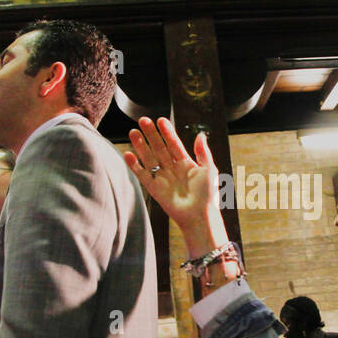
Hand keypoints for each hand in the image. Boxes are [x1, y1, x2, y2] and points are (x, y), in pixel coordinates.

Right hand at [125, 117, 224, 249]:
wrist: (200, 216)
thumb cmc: (208, 195)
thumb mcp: (209, 170)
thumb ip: (203, 152)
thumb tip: (200, 134)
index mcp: (186, 164)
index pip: (174, 144)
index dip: (167, 132)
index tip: (161, 120)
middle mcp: (172, 169)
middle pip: (159, 148)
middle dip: (151, 135)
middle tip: (143, 120)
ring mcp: (163, 178)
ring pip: (149, 158)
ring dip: (141, 146)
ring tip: (133, 132)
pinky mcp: (154, 189)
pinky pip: (142, 174)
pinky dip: (134, 165)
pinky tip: (128, 154)